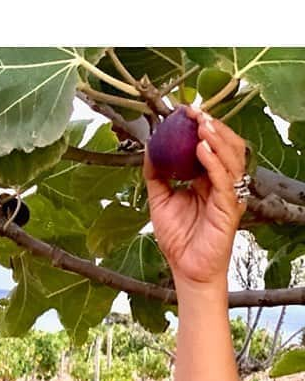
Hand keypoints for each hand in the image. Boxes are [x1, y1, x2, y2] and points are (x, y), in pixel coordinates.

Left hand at [143, 107, 247, 286]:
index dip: (201, 128)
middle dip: (212, 127)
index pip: (211, 147)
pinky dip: (214, 163)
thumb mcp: (159, 200)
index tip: (185, 111)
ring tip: (201, 125)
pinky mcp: (230, 208)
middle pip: (226, 147)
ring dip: (216, 139)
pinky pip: (224, 181)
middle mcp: (221, 184)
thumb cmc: (178, 238)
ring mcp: (228, 195)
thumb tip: (149, 149)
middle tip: (195, 112)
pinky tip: (203, 150)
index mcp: (207, 180)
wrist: (185, 268)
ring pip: (231, 159)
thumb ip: (156, 176)